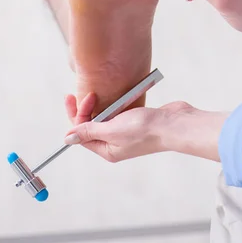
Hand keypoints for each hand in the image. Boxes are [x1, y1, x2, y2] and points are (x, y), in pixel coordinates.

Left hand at [64, 94, 225, 162]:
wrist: (174, 124)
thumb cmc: (146, 130)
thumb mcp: (112, 130)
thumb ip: (89, 131)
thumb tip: (67, 138)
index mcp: (107, 149)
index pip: (82, 132)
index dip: (77, 115)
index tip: (75, 97)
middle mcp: (115, 143)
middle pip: (92, 125)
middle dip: (87, 109)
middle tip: (88, 93)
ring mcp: (126, 132)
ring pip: (105, 117)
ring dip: (101, 105)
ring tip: (100, 93)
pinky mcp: (136, 121)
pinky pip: (119, 112)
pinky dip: (115, 103)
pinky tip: (116, 96)